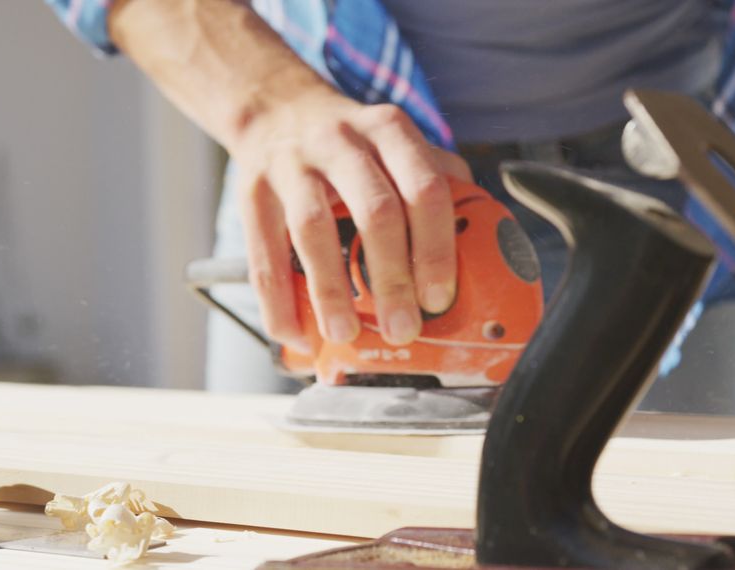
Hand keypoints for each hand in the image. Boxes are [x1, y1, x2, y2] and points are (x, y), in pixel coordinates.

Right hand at [229, 88, 471, 348]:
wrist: (276, 107)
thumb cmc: (352, 140)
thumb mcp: (397, 139)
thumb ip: (439, 177)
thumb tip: (482, 234)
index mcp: (390, 131)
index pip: (425, 189)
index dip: (436, 248)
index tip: (440, 297)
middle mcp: (343, 142)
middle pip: (375, 211)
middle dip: (391, 278)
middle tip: (402, 328)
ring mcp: (293, 164)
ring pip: (313, 229)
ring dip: (331, 290)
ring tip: (345, 333)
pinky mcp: (252, 191)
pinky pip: (263, 253)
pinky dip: (278, 300)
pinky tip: (296, 332)